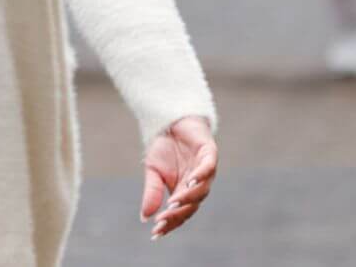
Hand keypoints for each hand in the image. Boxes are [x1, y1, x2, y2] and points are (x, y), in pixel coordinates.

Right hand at [141, 116, 217, 239]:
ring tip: (172, 203)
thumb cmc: (165, 148)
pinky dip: (200, 176)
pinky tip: (189, 181)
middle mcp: (197, 185)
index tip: (155, 233)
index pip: (179, 213)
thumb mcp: (153, 172)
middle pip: (191, 206)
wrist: (171, 122)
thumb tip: (145, 217)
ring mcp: (205, 171)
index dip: (169, 223)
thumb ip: (152, 193)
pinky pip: (208, 168)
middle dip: (176, 215)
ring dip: (187, 197)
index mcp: (184, 192)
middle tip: (162, 221)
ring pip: (201, 191)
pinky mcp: (210, 154)